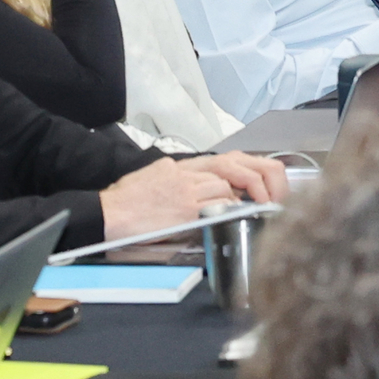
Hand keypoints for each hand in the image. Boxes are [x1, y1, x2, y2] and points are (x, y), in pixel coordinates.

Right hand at [98, 151, 290, 238]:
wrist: (107, 214)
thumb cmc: (125, 202)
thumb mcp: (154, 180)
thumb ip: (181, 182)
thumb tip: (204, 193)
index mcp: (180, 166)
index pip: (225, 160)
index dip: (250, 170)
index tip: (263, 184)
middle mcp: (185, 173)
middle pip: (234, 164)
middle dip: (260, 178)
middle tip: (271, 196)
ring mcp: (186, 190)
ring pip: (228, 186)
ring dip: (242, 200)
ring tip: (254, 209)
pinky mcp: (185, 209)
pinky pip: (219, 206)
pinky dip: (230, 211)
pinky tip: (235, 218)